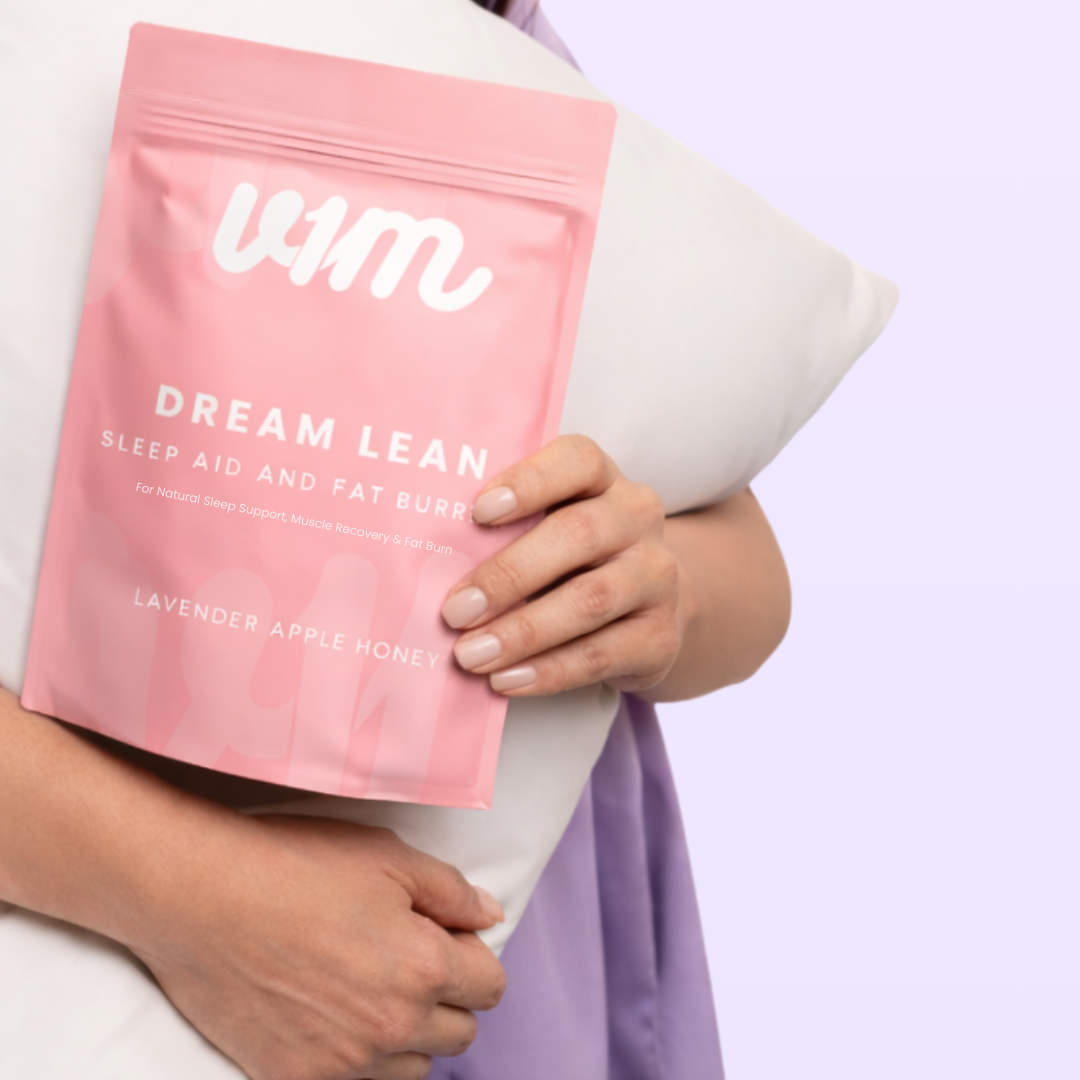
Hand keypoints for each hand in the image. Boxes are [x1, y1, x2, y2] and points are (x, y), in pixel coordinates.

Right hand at [130, 815, 505, 1079]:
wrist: (199, 896)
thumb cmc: (295, 864)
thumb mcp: (388, 856)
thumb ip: (453, 891)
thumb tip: (489, 917)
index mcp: (423, 967)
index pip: (490, 986)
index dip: (472, 955)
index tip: (444, 937)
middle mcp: (391, 1026)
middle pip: (458, 1033)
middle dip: (446, 997)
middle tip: (405, 958)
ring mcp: (343, 1062)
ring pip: (412, 1068)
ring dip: (407, 1035)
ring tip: (368, 988)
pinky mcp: (295, 1079)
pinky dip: (358, 1058)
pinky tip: (331, 1016)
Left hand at [441, 435, 680, 696]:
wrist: (651, 607)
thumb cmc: (573, 560)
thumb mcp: (549, 528)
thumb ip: (504, 531)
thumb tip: (425, 564)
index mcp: (604, 480)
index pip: (578, 460)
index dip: (529, 482)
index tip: (477, 512)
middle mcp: (638, 519)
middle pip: (578, 535)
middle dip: (508, 575)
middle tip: (454, 611)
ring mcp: (656, 577)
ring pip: (590, 600)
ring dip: (523, 631)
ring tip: (470, 655)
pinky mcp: (661, 636)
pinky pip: (602, 655)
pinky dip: (549, 671)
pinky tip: (506, 681)